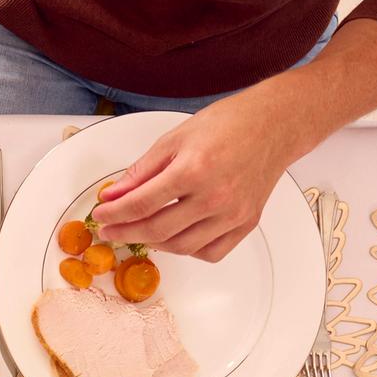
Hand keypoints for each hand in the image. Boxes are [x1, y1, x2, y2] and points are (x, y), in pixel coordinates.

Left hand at [93, 86, 298, 261]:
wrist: (276, 124)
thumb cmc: (229, 124)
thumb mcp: (176, 138)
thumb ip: (142, 171)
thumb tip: (113, 194)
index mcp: (195, 169)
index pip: (141, 204)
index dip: (115, 214)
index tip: (101, 216)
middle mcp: (215, 196)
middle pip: (157, 231)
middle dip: (127, 233)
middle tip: (111, 231)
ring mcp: (233, 214)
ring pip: (181, 247)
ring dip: (154, 243)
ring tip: (141, 231)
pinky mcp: (246, 223)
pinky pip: (209, 252)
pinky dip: (188, 250)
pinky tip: (176, 236)